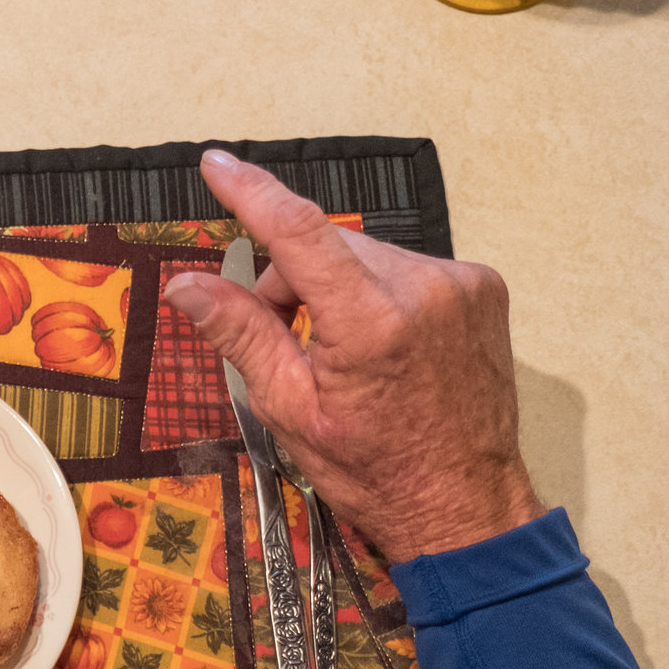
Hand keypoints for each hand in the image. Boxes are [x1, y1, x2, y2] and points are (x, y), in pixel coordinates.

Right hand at [161, 149, 543, 560]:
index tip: (217, 164)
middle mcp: (423, 289)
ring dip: (337, 286)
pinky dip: (380, 293)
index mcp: (370, 323)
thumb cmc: (374, 469)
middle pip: (328, 247)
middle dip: (291, 279)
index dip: (251, 192)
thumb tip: (186, 286)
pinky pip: (407, 268)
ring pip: (365, 255)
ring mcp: (461, 284)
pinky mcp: (482, 287)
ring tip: (340, 351)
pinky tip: (384, 345)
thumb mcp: (288, 407)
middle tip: (283, 338)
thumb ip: (240, 332)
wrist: (462, 504)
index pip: (298, 231)